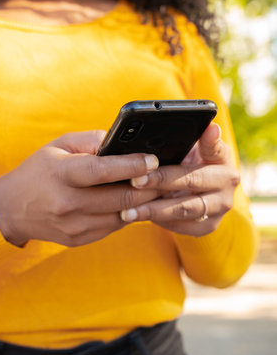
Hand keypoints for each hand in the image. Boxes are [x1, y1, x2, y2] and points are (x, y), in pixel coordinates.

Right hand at [0, 131, 158, 246]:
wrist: (10, 209)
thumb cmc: (39, 171)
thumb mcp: (58, 146)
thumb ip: (92, 142)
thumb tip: (125, 145)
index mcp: (61, 174)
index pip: (102, 171)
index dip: (132, 165)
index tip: (154, 159)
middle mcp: (67, 204)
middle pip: (120, 198)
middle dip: (149, 188)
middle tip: (165, 177)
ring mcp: (73, 226)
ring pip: (122, 216)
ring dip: (142, 203)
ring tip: (154, 189)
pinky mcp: (78, 239)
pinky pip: (113, 227)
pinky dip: (126, 214)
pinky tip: (131, 202)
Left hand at [120, 123, 239, 236]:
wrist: (207, 191)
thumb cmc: (197, 163)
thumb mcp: (202, 149)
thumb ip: (204, 140)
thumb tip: (211, 127)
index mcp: (226, 168)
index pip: (200, 162)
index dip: (183, 153)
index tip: (149, 162)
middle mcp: (226, 192)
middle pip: (189, 184)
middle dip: (158, 183)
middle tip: (133, 182)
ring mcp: (217, 213)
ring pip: (181, 211)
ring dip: (152, 211)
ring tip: (128, 211)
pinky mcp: (206, 228)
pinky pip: (179, 226)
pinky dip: (157, 221)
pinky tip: (137, 216)